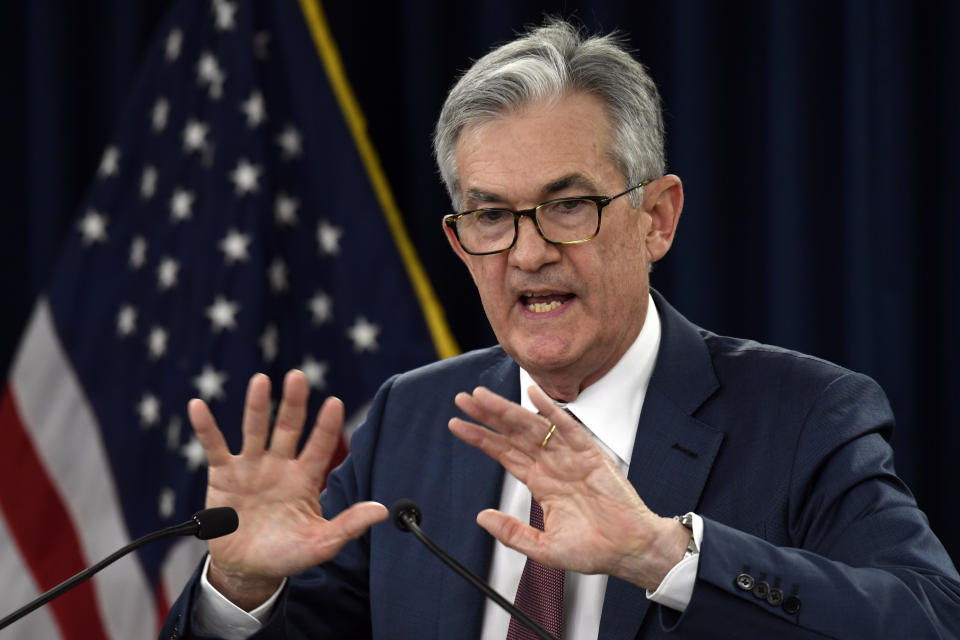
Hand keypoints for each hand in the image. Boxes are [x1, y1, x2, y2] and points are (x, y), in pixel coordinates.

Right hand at [188, 370, 387, 609]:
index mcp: (305, 478)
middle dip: (293, 403)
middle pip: (287, 428)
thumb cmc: (287, 553)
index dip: (326, 426)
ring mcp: (251, 467)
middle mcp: (280, 465)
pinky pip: (214, 447)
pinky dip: (206, 427)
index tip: (335, 402)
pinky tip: (198, 406)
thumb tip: (382, 511)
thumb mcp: (321, 543)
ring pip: (255, 430)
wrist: (248, 569)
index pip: (319, 446)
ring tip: (261, 380)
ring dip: (256, 405)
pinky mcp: (224, 475)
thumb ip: (349, 525)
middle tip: (298, 377)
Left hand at [448, 385, 688, 590]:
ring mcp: (569, 457)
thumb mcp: (544, 548)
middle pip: (513, 434)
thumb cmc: (595, 548)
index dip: (480, 438)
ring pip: (533, 426)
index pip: (503, 453)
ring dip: (508, 410)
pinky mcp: (590, 454)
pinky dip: (551, 409)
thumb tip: (482, 517)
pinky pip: (567, 427)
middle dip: (487, 416)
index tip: (457, 425)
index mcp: (541, 482)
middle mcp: (552, 465)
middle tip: (464, 399)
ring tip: (484, 398)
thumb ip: (513, 533)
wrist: (630, 550)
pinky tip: (533, 394)